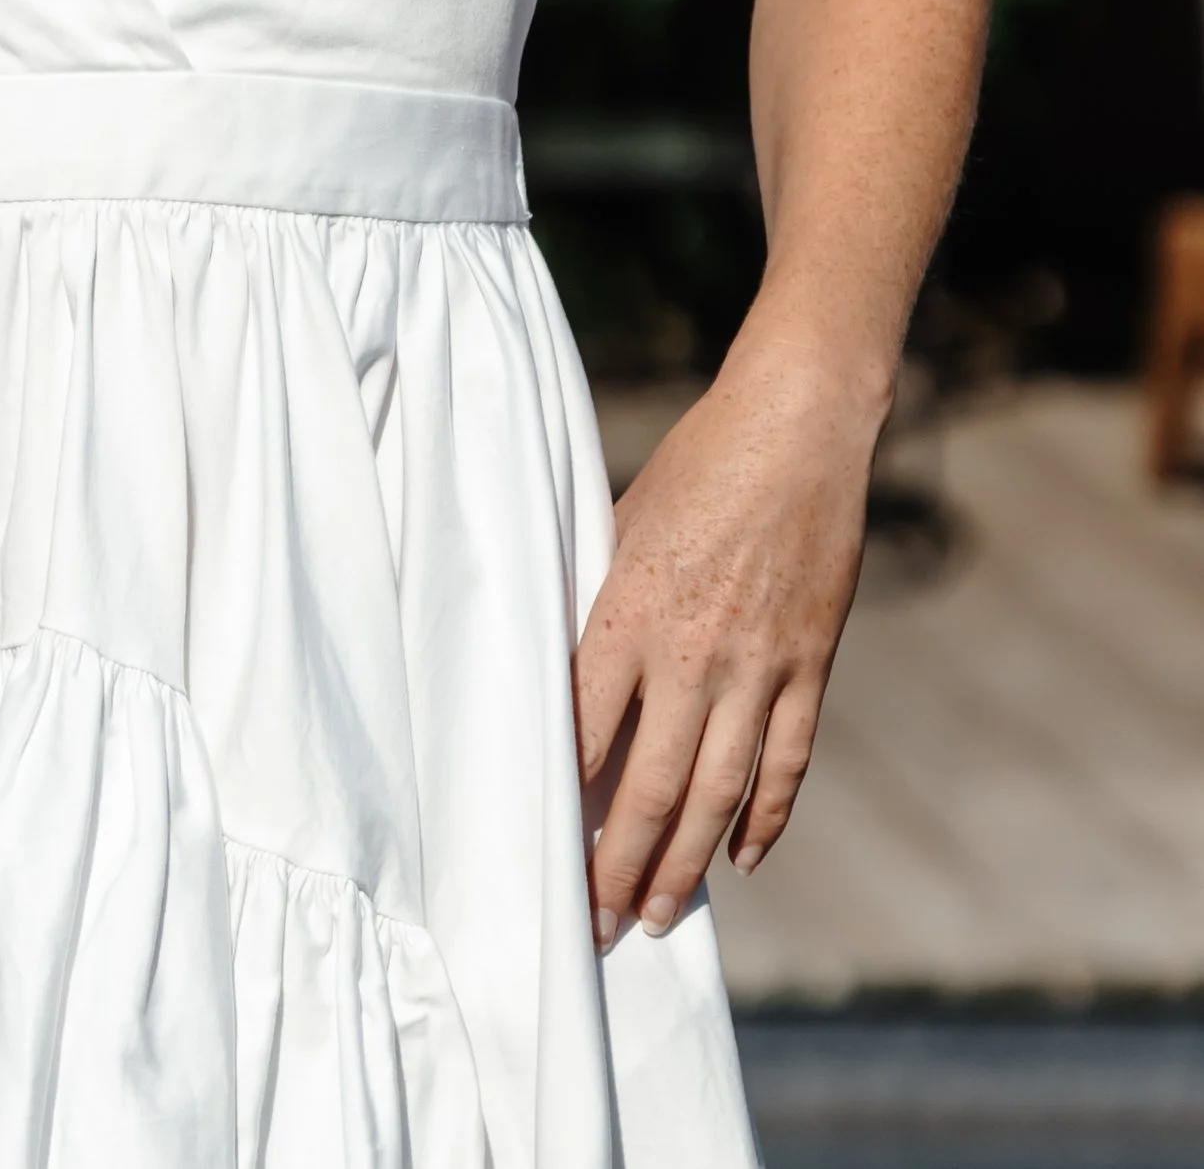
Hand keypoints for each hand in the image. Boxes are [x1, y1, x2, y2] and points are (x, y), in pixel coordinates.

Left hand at [573, 335, 878, 943]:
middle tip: (595, 924)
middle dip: (618, 865)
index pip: (583, 732)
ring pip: (717, 794)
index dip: (563, 803)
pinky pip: (786, 762)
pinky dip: (765, 819)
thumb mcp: (620, 522)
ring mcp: (759, 665)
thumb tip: (564, 671)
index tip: (542, 852)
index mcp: (630, 611)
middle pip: (648, 786)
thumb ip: (597, 599)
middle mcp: (693, 651)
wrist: (798, 428)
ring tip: (655, 916)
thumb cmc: (694, 466)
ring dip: (684, 864)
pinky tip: (741, 859)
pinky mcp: (811, 666)